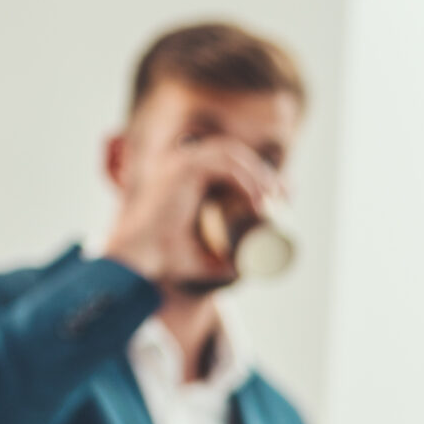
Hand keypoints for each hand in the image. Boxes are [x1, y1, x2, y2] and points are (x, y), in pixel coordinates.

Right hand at [99, 131, 283, 289]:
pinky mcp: (182, 169)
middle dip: (264, 172)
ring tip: (272, 202)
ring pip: (232, 155)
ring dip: (258, 175)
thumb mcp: (203, 256)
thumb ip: (220, 260)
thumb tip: (243, 269)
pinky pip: (224, 165)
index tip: (282, 197)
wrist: (139, 260)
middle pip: (235, 154)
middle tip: (283, 199)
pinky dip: (246, 180)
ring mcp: (181, 162)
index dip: (259, 172)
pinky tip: (258, 201)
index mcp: (185, 174)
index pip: (229, 159)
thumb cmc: (165, 259)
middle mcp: (182, 162)